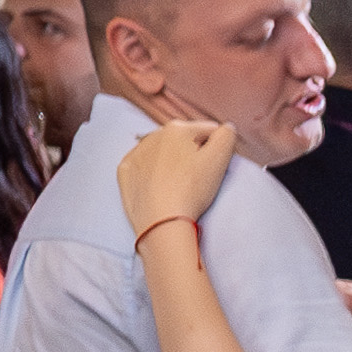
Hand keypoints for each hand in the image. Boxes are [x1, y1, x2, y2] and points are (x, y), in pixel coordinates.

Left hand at [117, 115, 239, 243]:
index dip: (217, 149)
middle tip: (197, 179)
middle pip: (183, 141)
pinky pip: (142, 166)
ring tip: (178, 185)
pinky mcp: (125, 172)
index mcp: (179, 128)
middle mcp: (154, 134)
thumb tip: (226, 128)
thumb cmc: (192, 190)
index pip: (208, 131)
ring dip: (172, 162)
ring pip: (162, 152)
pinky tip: (159, 187)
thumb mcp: (218, 160)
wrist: (160, 222)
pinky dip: (151, 173)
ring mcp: (136, 152)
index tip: (216, 168)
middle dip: (192, 154)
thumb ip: (226, 137)